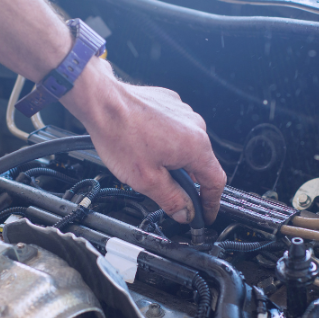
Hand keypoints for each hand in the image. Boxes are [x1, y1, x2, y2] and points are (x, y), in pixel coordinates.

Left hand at [62, 58, 226, 223]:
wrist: (102, 103)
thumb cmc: (121, 135)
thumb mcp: (147, 180)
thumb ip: (172, 200)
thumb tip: (185, 212)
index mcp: (196, 146)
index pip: (216, 182)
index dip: (211, 203)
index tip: (205, 214)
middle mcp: (195, 126)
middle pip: (201, 163)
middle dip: (188, 182)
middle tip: (169, 195)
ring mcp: (183, 112)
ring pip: (187, 146)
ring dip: (175, 160)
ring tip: (149, 165)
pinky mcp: (170, 104)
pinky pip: (176, 130)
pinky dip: (166, 142)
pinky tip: (146, 146)